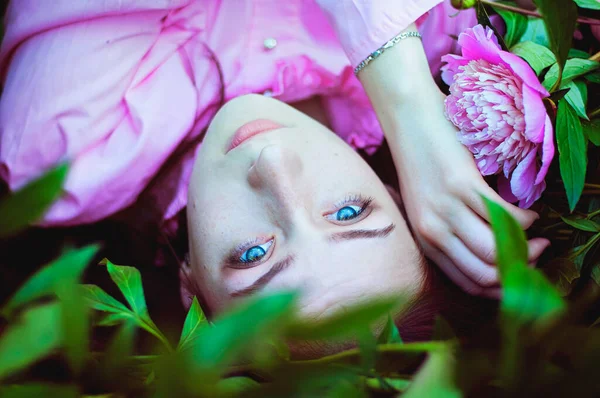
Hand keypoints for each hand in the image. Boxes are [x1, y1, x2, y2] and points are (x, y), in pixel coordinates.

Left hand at [391, 97, 549, 297]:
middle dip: (518, 269)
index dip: (500, 287)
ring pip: (496, 251)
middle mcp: (433, 231)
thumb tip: (493, 256)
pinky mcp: (462, 185)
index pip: (468, 283)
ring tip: (536, 233)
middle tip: (536, 252)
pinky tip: (528, 211)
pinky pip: (505, 216)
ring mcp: (446, 209)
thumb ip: (449, 235)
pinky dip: (525, 219)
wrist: (408, 122)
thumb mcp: (426, 209)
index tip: (520, 273)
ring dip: (527, 247)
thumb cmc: (421, 165)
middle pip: (484, 274)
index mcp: (425, 242)